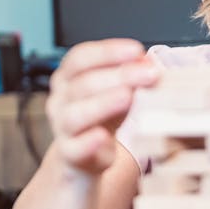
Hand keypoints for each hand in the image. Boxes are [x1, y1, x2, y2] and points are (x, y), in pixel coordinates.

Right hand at [45, 39, 159, 175]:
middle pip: (83, 83)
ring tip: (128, 96)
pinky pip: (75, 148)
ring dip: (104, 103)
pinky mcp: (69, 154)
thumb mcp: (117, 94)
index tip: (136, 50)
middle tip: (148, 74)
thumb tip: (149, 63)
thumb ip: (131, 79)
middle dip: (119, 75)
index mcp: (68, 78)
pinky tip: (103, 137)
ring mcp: (62, 128)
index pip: (80, 57)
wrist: (86, 158)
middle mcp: (60, 100)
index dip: (107, 51)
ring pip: (75, 114)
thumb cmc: (102, 120)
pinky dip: (89, 142)